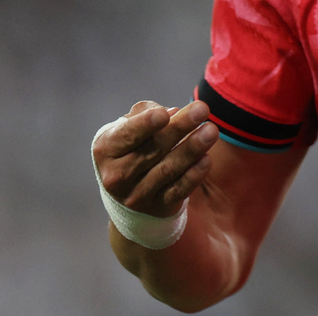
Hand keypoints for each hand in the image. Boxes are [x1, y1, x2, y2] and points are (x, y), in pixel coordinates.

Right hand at [94, 100, 219, 218]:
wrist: (129, 191)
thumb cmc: (133, 146)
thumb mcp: (128, 126)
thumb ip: (146, 113)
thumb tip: (173, 112)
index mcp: (106, 149)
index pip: (126, 135)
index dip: (144, 124)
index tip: (164, 114)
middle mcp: (117, 175)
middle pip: (152, 149)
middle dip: (179, 128)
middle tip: (202, 109)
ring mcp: (137, 195)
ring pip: (168, 169)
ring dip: (192, 149)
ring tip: (211, 131)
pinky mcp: (158, 207)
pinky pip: (178, 190)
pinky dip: (193, 175)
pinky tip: (206, 159)